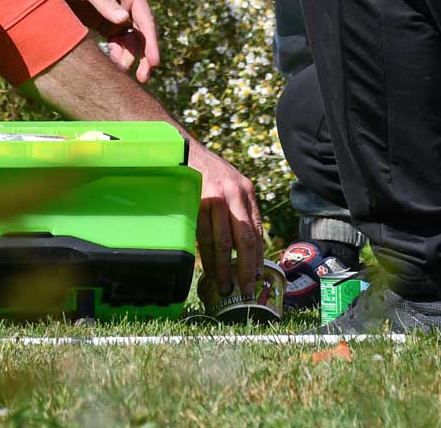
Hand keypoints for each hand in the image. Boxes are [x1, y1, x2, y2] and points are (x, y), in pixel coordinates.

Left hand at [42, 0, 160, 83]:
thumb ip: (103, 2)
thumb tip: (125, 21)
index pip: (145, 19)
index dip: (151, 42)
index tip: (154, 62)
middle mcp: (128, 2)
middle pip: (143, 33)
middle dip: (144, 56)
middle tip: (143, 78)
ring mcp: (118, 14)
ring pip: (132, 41)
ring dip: (130, 57)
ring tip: (120, 73)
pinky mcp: (107, 23)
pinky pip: (118, 43)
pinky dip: (118, 55)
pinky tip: (112, 65)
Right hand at [186, 138, 264, 296]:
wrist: (183, 150)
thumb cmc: (208, 171)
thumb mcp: (231, 184)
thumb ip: (240, 209)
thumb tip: (246, 246)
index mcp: (246, 191)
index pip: (256, 230)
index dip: (258, 256)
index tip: (257, 276)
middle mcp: (234, 194)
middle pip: (243, 239)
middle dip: (245, 268)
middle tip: (246, 289)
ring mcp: (214, 199)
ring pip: (222, 242)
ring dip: (224, 268)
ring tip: (225, 287)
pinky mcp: (195, 203)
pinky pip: (203, 236)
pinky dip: (206, 257)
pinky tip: (209, 270)